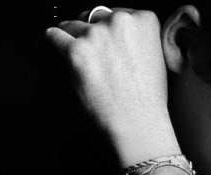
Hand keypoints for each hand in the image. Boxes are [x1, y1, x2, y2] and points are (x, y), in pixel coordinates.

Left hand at [45, 8, 169, 143]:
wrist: (138, 124)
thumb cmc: (149, 100)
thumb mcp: (157, 59)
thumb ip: (140, 39)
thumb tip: (120, 36)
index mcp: (145, 21)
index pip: (121, 13)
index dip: (115, 32)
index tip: (115, 47)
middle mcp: (120, 22)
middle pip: (96, 16)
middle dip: (96, 35)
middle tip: (102, 60)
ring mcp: (96, 35)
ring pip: (74, 26)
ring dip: (77, 42)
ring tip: (90, 67)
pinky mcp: (75, 51)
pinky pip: (53, 36)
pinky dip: (57, 45)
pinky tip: (68, 59)